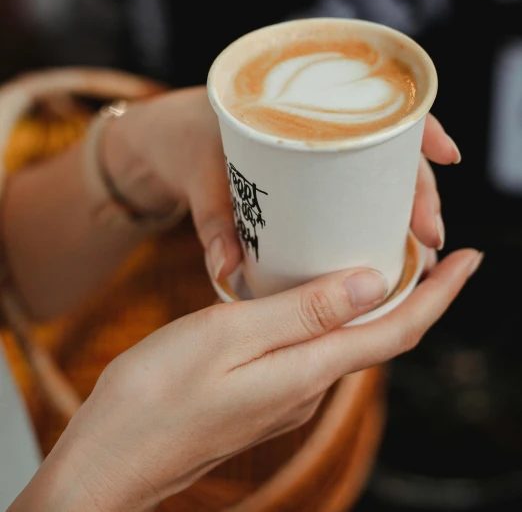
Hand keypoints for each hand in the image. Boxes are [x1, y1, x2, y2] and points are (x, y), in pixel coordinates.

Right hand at [27, 248, 480, 511]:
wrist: (111, 458)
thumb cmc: (156, 396)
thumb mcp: (227, 338)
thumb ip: (301, 311)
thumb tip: (370, 283)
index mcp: (306, 370)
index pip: (397, 329)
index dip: (440, 294)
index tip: (471, 259)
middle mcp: (307, 386)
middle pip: (382, 335)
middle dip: (417, 293)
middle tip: (429, 244)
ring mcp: (285, 393)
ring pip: (349, 339)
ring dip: (377, 300)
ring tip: (382, 255)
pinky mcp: (263, 392)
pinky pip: (316, 346)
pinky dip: (334, 312)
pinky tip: (318, 289)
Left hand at [104, 87, 461, 279]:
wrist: (163, 138)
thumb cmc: (184, 144)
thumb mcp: (201, 178)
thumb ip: (214, 224)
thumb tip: (227, 272)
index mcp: (297, 103)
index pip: (377, 104)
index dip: (420, 126)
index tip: (446, 157)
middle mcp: (317, 122)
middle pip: (388, 146)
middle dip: (418, 187)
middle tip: (430, 234)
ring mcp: (316, 149)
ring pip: (377, 170)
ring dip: (403, 204)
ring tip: (418, 246)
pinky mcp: (308, 175)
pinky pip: (353, 187)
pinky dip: (376, 210)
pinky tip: (391, 237)